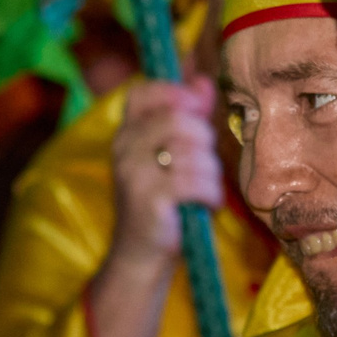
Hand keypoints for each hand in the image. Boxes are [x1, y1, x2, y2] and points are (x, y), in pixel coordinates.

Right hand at [107, 78, 223, 264]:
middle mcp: (124, 148)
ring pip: (193, 153)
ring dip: (211, 174)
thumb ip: (187, 116)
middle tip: (205, 164)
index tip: (194, 111)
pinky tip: (206, 204)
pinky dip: (211, 194)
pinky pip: (196, 182)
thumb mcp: (171, 155)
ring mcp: (134, 174)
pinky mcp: (150, 200)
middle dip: (204, 140)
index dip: (174, 93)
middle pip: (177, 119)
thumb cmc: (161, 202)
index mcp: (126, 133)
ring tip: (205, 190)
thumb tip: (203, 81)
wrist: (140, 256)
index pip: (143, 92)